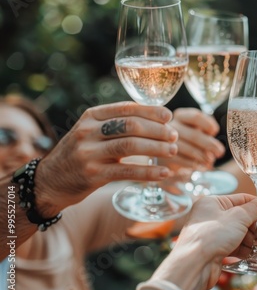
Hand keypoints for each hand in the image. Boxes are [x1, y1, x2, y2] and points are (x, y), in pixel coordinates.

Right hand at [35, 102, 178, 214]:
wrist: (49, 181)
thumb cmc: (80, 153)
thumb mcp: (92, 131)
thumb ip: (116, 123)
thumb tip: (155, 117)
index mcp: (91, 116)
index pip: (126, 108)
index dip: (151, 111)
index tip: (169, 116)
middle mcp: (88, 131)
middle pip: (131, 125)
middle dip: (158, 130)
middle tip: (174, 136)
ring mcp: (89, 153)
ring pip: (131, 146)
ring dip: (156, 148)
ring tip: (173, 151)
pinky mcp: (93, 175)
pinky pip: (127, 172)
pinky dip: (149, 172)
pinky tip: (164, 173)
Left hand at [148, 193, 256, 289]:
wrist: (193, 266)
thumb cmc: (210, 237)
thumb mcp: (238, 217)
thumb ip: (256, 208)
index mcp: (215, 202)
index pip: (246, 200)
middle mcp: (214, 216)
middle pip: (247, 220)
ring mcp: (215, 234)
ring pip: (244, 235)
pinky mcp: (217, 250)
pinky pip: (238, 247)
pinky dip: (251, 251)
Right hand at [161, 108, 224, 172]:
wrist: (168, 151)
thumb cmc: (189, 138)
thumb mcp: (198, 129)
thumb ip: (207, 132)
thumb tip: (216, 147)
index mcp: (181, 116)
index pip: (196, 116)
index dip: (208, 124)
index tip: (215, 131)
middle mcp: (171, 126)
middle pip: (194, 135)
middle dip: (209, 144)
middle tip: (220, 152)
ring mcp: (165, 142)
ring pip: (188, 149)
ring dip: (202, 156)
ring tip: (211, 161)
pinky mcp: (163, 156)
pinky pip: (181, 160)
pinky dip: (193, 164)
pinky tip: (201, 166)